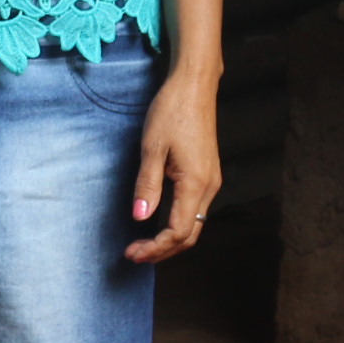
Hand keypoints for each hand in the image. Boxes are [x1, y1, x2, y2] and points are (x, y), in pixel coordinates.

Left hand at [124, 67, 223, 262]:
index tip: (132, 253)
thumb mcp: (152, 148)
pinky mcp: (207, 174)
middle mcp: (209, 186)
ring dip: (170, 239)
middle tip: (134, 255)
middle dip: (163, 250)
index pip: (178, 231)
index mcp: (195, 183)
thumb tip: (140, 218)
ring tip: (144, 245)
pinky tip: (159, 223)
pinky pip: (195, 209)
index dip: (156, 247)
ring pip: (194, 224)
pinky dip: (177, 224)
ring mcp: (211, 181)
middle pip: (190, 234)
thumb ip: (147, 185)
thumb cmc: (171, 111)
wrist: (194, 86)